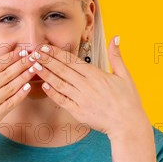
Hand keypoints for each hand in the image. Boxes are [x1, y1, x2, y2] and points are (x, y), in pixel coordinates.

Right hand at [0, 44, 35, 149]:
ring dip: (24, 76)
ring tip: (34, 67)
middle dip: (21, 63)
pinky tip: (28, 87)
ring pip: (11, 87)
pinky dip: (20, 95)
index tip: (19, 50)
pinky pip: (10, 104)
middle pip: (6, 74)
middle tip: (33, 55)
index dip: (8, 57)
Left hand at [29, 36, 149, 137]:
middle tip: (33, 52)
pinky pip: (63, 101)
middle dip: (47, 60)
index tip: (46, 47)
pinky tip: (44, 86)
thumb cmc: (128, 100)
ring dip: (46, 74)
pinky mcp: (79, 112)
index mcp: (96, 75)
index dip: (57, 53)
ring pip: (60, 84)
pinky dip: (53, 93)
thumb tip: (116, 37)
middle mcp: (87, 85)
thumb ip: (116, 56)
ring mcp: (81, 99)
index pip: (72, 61)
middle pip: (63, 70)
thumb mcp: (125, 75)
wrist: (128, 124)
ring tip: (34, 66)